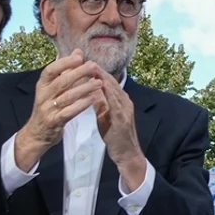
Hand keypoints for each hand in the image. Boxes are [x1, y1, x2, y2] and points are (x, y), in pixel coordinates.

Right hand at [17, 51, 99, 169]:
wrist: (36, 134)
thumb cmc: (48, 107)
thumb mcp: (52, 88)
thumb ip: (65, 71)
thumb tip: (78, 51)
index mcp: (42, 86)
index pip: (50, 70)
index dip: (64, 63)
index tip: (79, 57)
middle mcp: (43, 96)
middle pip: (61, 82)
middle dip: (78, 73)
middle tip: (94, 67)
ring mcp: (48, 109)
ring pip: (67, 96)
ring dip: (84, 88)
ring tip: (99, 83)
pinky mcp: (55, 121)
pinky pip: (69, 112)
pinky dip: (82, 105)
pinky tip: (94, 99)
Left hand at [92, 66, 146, 187]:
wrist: (128, 154)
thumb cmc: (116, 136)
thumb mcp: (106, 117)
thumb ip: (100, 104)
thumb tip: (91, 91)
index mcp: (121, 101)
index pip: (109, 82)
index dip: (98, 72)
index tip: (86, 62)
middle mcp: (125, 102)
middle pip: (112, 82)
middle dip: (99, 71)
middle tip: (87, 60)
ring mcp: (125, 110)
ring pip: (114, 90)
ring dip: (103, 79)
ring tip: (92, 69)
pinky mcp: (122, 120)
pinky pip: (115, 105)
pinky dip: (107, 95)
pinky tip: (99, 89)